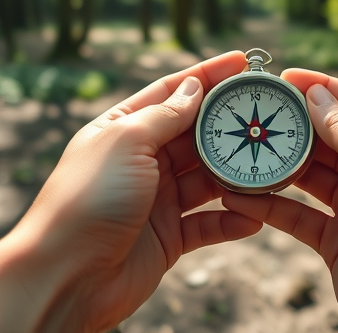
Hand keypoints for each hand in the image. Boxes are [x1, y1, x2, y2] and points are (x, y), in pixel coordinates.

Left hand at [0, 51, 262, 332]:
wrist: (65, 276)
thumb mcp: (125, 143)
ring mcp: (156, 200)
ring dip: (238, 174)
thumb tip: (194, 88)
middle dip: (231, 125)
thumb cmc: (87, 200)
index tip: (244, 62)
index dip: (207, 76)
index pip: (171, 92)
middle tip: (271, 115)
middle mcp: (141, 161)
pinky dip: (232, 220)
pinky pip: (209, 223)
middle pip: (196, 135)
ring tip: (272, 166)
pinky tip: (256, 216)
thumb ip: (164, 116)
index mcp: (123, 129)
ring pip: (208, 179)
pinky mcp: (168, 237)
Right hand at [223, 69, 337, 332]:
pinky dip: (269, 205)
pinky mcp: (336, 241)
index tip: (282, 79)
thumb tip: (314, 93)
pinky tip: (239, 195)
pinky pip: (296, 215)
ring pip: (308, 177)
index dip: (320, 87)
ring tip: (240, 152)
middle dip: (292, 126)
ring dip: (276, 165)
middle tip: (252, 115)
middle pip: (328, 137)